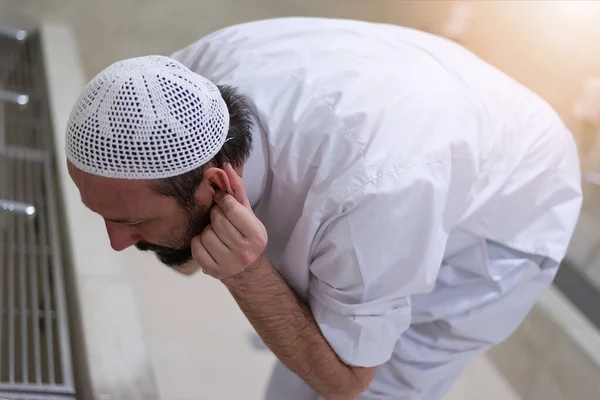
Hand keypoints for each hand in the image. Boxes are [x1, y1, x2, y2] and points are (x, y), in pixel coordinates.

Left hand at [191, 163, 267, 279]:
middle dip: (215, 215)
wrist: (246, 269)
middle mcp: (245, 251)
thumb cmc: (245, 234)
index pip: (231, 208)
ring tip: (215, 232)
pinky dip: (198, 242)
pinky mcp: (213, 271)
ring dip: (207, 230)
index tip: (221, 199)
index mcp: (256, 234)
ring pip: (205, 234)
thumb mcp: (247, 212)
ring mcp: (229, 264)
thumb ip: (236, 190)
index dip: (223, 199)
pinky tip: (208, 243)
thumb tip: (226, 166)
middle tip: (219, 218)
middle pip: (217, 220)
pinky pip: (196, 247)